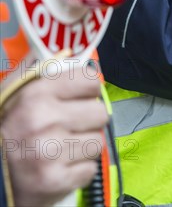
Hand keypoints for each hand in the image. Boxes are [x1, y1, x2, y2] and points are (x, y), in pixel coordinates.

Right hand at [1, 65, 108, 206]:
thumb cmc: (4, 128)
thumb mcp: (13, 92)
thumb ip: (38, 69)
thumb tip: (66, 52)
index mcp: (37, 94)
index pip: (90, 80)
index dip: (89, 88)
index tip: (84, 95)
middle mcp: (46, 120)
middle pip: (100, 113)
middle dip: (89, 119)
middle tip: (74, 124)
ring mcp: (51, 153)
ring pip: (97, 142)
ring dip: (84, 145)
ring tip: (65, 146)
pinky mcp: (55, 181)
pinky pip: (90, 170)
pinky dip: (78, 170)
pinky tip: (61, 165)